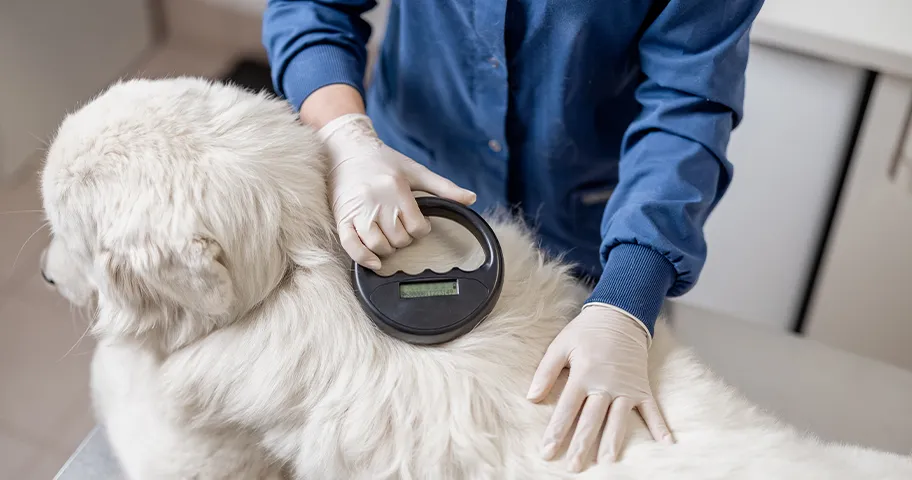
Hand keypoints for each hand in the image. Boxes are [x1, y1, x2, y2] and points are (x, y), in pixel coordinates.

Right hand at [318, 114, 475, 268]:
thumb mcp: (416, 171)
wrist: (348, 150)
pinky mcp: (342, 217)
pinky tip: (373, 262)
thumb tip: (471, 199)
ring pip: (377, 244)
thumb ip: (444, 187)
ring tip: (389, 240)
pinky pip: (350, 245)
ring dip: (387, 249)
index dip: (421, 230)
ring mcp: (357, 210)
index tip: (417, 224)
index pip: (416, 226)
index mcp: (396, 188)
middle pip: (398, 238)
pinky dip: (363, 258)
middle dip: (404, 239)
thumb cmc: (384, 161)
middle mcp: (376, 200)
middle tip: (401, 229)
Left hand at [527, 303, 672, 471]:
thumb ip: (546, 372)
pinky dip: (660, 426)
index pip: (567, 409)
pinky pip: (652, 409)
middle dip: (581, 445)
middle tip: (573, 466)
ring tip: (607, 463)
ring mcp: (626, 387)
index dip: (556, 431)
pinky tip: (666, 444)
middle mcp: (605, 384)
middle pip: (592, 420)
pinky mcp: (642, 387)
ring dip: (613, 442)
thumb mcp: (561, 345)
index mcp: (583, 375)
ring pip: (618, 420)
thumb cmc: (586, 332)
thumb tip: (531, 397)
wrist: (619, 315)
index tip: (547, 452)